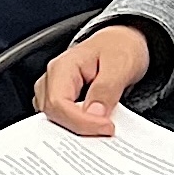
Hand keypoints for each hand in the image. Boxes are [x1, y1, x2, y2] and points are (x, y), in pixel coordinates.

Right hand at [39, 24, 153, 135]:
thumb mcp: (120, 64)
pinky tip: (96, 128)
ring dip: (79, 130)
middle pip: (53, 115)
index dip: (81, 121)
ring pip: (55, 120)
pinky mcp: (62, 102)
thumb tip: (94, 114)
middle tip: (108, 132)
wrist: (121, 42)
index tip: (107, 127)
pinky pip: (64, 120)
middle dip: (80, 129)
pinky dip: (80, 128)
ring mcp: (54, 92)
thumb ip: (106, 88)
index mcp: (61, 68)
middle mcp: (52, 80)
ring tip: (103, 131)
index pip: (58, 103)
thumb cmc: (119, 47)